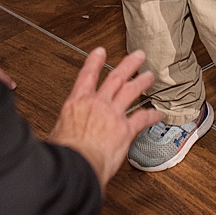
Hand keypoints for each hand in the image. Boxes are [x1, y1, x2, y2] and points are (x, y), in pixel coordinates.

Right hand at [48, 48, 160, 189]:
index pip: (87, 75)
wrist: (76, 163)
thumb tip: (59, 135)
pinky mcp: (125, 130)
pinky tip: (158, 114)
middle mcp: (97, 104)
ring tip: (149, 75)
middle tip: (137, 56)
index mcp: (77, 103)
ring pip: (131, 91)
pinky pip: (142, 119)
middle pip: (115, 77)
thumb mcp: (57, 133)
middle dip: (128, 64)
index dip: (94, 61)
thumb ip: (63, 129)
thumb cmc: (65, 152)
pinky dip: (152, 115)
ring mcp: (113, 115)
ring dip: (142, 82)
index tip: (100, 51)